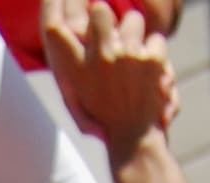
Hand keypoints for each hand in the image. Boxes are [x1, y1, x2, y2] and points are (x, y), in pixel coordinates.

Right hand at [42, 0, 176, 151]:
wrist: (134, 141)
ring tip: (135, 61)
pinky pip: (156, 38)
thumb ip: (75, 61)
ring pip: (133, 20)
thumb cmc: (104, 118)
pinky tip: (152, 73)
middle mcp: (98, 59)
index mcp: (75, 69)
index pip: (53, 25)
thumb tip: (88, 22)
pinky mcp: (151, 59)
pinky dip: (157, 54)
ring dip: (136, 36)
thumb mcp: (77, 93)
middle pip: (99, 10)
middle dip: (106, 17)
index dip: (52, 3)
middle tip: (113, 36)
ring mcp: (126, 57)